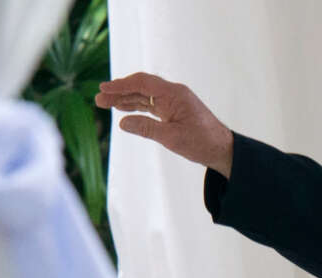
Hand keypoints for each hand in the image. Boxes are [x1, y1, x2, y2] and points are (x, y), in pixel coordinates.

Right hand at [96, 72, 233, 176]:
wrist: (223, 150)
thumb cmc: (202, 143)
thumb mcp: (172, 138)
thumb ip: (147, 128)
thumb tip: (123, 123)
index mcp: (175, 94)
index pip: (143, 83)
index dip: (121, 85)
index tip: (103, 89)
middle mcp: (174, 94)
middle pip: (141, 88)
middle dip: (119, 92)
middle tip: (98, 99)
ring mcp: (174, 102)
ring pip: (145, 97)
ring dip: (126, 100)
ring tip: (105, 104)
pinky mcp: (175, 111)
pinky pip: (152, 105)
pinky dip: (137, 107)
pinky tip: (124, 110)